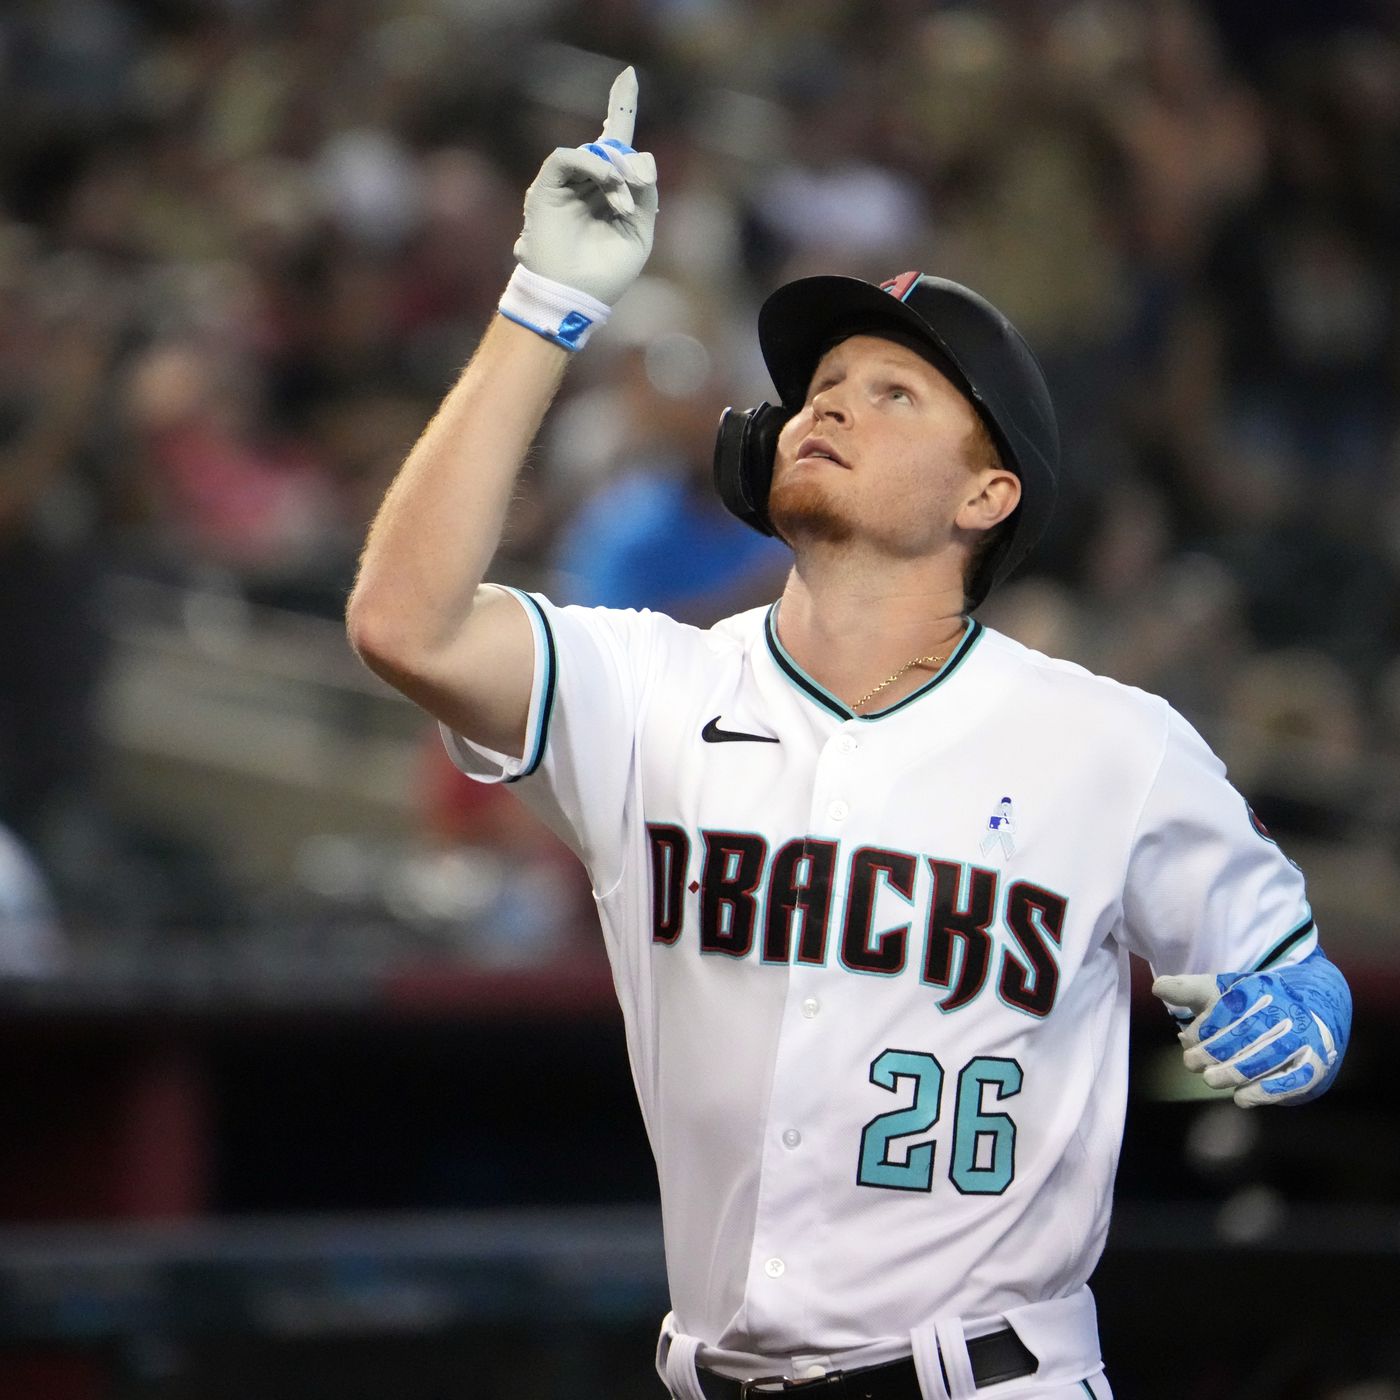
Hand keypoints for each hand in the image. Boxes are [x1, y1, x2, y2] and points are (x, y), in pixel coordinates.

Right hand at [513, 66, 657, 307]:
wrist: (574, 296)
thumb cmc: (606, 274)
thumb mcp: (639, 234)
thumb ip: (645, 196)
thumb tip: (639, 158)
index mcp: (610, 192)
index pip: (616, 142)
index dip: (621, 108)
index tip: (628, 76)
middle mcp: (588, 182)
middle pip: (613, 148)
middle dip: (631, 166)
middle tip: (639, 188)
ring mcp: (567, 184)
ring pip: (595, 153)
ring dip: (616, 173)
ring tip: (622, 204)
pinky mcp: (546, 186)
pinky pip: (568, 157)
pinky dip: (592, 165)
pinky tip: (609, 183)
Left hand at [1152, 948, 1350, 1106]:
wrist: (1308, 1023)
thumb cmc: (1251, 1012)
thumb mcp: (1220, 994)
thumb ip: (1189, 991)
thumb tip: (1158, 988)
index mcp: (1259, 988)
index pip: (1228, 1007)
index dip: (1204, 1026)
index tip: (1187, 1039)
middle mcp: (1284, 1010)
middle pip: (1245, 1033)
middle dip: (1213, 1051)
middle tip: (1192, 1063)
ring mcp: (1302, 1039)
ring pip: (1265, 1058)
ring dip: (1233, 1072)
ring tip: (1211, 1079)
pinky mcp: (1313, 1067)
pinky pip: (1289, 1082)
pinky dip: (1263, 1092)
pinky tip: (1241, 1097)